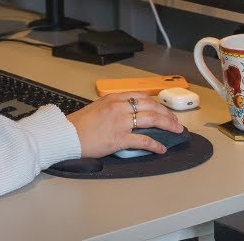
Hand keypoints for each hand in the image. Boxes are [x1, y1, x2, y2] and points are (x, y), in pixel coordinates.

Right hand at [66, 93, 183, 158]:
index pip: (142, 97)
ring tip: (176, 131)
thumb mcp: (98, 107)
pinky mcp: (119, 138)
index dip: (157, 104)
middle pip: (151, 107)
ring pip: (152, 120)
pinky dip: (155, 144)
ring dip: (167, 125)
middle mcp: (119, 107)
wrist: (67, 134)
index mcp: (114, 98)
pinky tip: (161, 148)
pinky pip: (143, 140)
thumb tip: (127, 114)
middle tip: (176, 121)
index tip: (164, 110)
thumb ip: (114, 108)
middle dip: (167, 114)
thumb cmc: (79, 124)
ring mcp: (121, 122)